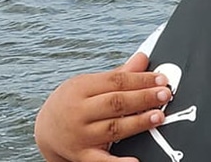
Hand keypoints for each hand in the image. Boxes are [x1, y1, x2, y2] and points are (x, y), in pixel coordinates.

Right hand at [34, 53, 170, 161]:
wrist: (45, 130)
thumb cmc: (72, 103)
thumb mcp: (89, 84)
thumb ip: (119, 74)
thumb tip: (143, 58)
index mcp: (81, 88)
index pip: (116, 81)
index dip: (141, 79)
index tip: (161, 80)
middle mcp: (79, 111)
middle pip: (115, 102)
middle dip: (143, 98)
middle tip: (164, 95)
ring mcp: (80, 135)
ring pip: (113, 128)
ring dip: (138, 122)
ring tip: (158, 117)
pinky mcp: (81, 155)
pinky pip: (102, 160)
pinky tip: (134, 160)